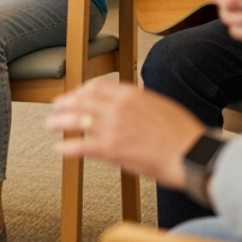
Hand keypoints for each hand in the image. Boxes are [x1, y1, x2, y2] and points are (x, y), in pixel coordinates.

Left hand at [46, 79, 204, 190]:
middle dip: (65, 103)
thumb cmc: (183, 134)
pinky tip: (60, 149)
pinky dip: (67, 148)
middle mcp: (117, 107)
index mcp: (130, 94)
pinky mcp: (110, 149)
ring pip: (75, 120)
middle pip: (81, 100)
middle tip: (56, 107)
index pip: (96, 86)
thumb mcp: (162, 105)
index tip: (76, 95)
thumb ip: (142, 99)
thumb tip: (135, 94)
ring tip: (50, 125)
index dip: (82, 90)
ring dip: (59, 122)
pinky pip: (80, 146)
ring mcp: (111, 127)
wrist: (192, 155)